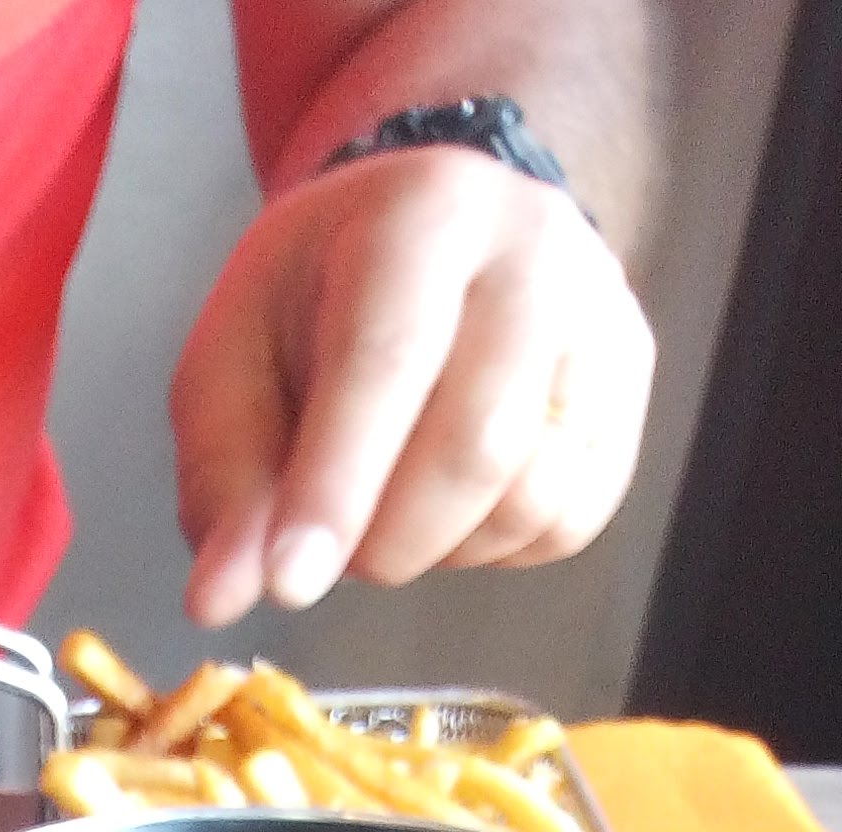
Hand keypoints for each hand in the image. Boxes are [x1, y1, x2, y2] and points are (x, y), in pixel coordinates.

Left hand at [172, 145, 654, 625]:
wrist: (430, 229)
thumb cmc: (315, 302)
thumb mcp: (233, 363)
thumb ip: (225, 481)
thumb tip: (218, 602)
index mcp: (423, 214)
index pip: (386, 363)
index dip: (336, 489)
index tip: (290, 586)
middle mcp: (535, 248)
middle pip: (477, 444)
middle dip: (387, 539)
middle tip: (335, 552)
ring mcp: (600, 313)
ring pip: (531, 495)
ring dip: (439, 549)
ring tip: (389, 508)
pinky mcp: (628, 382)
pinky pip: (569, 519)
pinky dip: (495, 549)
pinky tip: (451, 508)